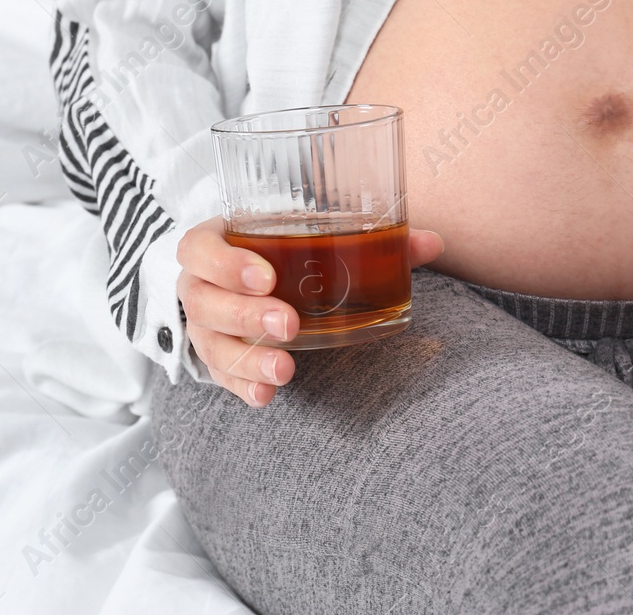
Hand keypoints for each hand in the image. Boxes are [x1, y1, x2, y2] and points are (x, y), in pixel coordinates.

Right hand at [178, 216, 444, 406]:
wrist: (249, 277)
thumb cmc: (283, 249)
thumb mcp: (314, 236)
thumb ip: (372, 237)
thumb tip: (433, 243)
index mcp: (217, 241)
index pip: (200, 248)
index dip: (226, 263)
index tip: (267, 276)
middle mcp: (199, 283)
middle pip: (202, 300)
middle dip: (245, 314)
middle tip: (289, 324)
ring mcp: (204, 324)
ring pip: (209, 342)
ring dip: (247, 357)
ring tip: (286, 370)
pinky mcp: (215, 356)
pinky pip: (219, 375)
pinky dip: (242, 386)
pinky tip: (267, 396)